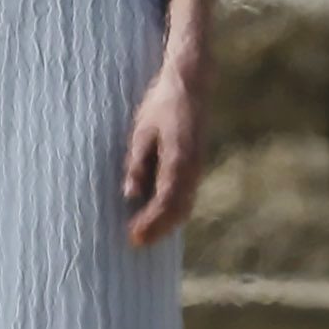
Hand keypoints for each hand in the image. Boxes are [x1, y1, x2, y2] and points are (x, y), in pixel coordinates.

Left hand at [123, 57, 208, 246]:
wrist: (190, 85)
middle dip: (158, 229)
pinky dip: (173, 210)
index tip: (134, 236)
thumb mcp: (141, 131)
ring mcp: (197, 166)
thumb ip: (137, 163)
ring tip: (143, 236)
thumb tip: (130, 194)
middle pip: (178, 209)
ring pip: (185, 204)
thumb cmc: (161, 105)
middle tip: (135, 243)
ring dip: (166, 223)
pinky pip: (186, 194)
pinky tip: (157, 218)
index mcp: (179, 159)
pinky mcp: (195, 164)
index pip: (166, 200)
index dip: (151, 222)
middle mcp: (193, 167)